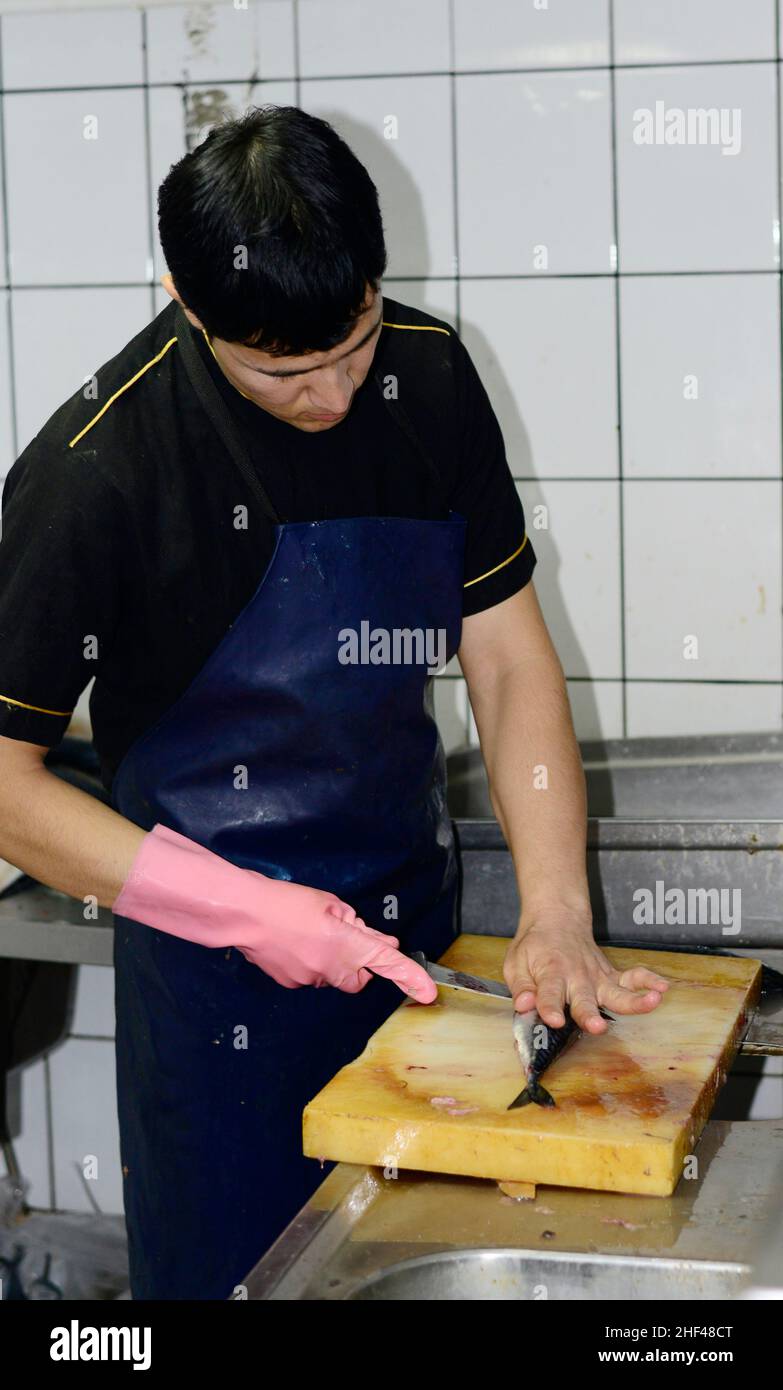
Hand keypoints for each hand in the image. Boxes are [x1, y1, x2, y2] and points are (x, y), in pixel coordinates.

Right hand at [114, 823, 436, 1000]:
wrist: (243, 915)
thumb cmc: (285, 902)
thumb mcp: (330, 904)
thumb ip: (357, 925)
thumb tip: (379, 940)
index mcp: (346, 945)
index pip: (387, 963)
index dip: (411, 978)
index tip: (429, 992)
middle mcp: (331, 969)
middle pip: (358, 979)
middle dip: (358, 964)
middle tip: (345, 938)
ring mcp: (309, 980)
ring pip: (332, 977)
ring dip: (330, 961)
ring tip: (308, 933)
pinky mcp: (290, 983)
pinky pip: (309, 977)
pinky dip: (308, 963)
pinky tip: (293, 943)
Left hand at [503, 906, 669, 1032]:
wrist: (557, 918)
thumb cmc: (535, 945)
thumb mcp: (516, 962)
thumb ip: (521, 986)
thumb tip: (524, 1005)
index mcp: (550, 973)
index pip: (548, 994)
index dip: (549, 1007)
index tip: (553, 1020)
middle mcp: (577, 977)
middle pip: (584, 999)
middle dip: (590, 1014)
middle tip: (597, 1026)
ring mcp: (597, 977)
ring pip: (618, 992)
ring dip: (635, 1000)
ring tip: (652, 1002)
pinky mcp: (611, 976)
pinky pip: (633, 977)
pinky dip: (649, 980)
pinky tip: (663, 988)